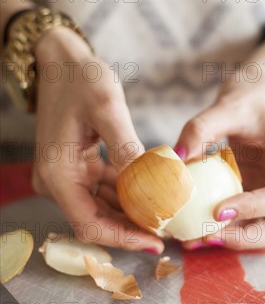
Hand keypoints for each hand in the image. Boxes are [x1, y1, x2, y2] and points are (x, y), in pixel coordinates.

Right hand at [32, 27, 163, 252]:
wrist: (59, 61)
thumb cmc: (81, 78)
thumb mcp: (107, 107)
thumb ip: (126, 146)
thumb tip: (151, 181)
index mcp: (58, 174)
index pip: (90, 223)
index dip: (123, 238)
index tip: (155, 242)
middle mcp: (57, 182)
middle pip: (97, 222)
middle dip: (132, 230)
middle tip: (169, 233)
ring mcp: (66, 177)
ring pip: (102, 210)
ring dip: (132, 216)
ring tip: (166, 218)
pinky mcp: (76, 169)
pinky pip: (104, 192)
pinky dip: (127, 197)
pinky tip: (153, 196)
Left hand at [174, 76, 264, 249]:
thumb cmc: (254, 93)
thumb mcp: (229, 104)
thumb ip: (202, 128)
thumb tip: (175, 158)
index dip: (251, 209)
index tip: (216, 212)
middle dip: (244, 239)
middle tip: (205, 237)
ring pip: (263, 232)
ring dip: (232, 241)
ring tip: (194, 240)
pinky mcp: (258, 195)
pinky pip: (245, 222)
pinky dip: (223, 230)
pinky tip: (193, 229)